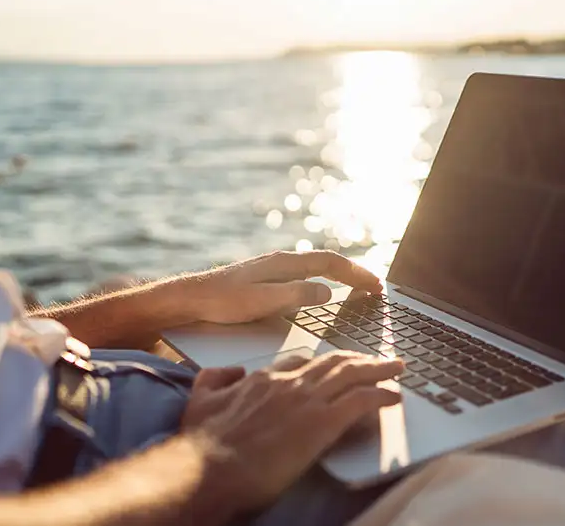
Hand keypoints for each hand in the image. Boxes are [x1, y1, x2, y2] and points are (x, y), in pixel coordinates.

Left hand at [177, 250, 382, 323]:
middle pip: (327, 263)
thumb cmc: (221, 302)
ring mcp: (274, 270)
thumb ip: (296, 295)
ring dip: (341, 277)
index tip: (376, 286)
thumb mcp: (262, 301)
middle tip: (376, 288)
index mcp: (284, 264)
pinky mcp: (266, 281)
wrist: (188, 300)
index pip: (330, 263)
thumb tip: (328, 292)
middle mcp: (281, 262)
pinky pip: (305, 276)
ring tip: (359, 290)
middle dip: (354, 274)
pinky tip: (324, 294)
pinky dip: (324, 281)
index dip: (356, 274)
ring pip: (316, 269)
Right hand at [181, 351, 402, 513]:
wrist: (209, 469)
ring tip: (395, 368)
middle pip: (333, 362)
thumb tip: (231, 371)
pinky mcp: (321, 424)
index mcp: (263, 379)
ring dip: (378, 369)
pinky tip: (393, 396)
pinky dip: (381, 394)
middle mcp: (289, 383)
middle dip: (359, 358)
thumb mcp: (199, 400)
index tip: (335, 365)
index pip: (301, 362)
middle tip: (377, 359)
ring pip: (352, 375)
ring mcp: (306, 401)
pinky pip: (361, 400)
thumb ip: (214, 379)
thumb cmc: (203, 444)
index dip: (323, 363)